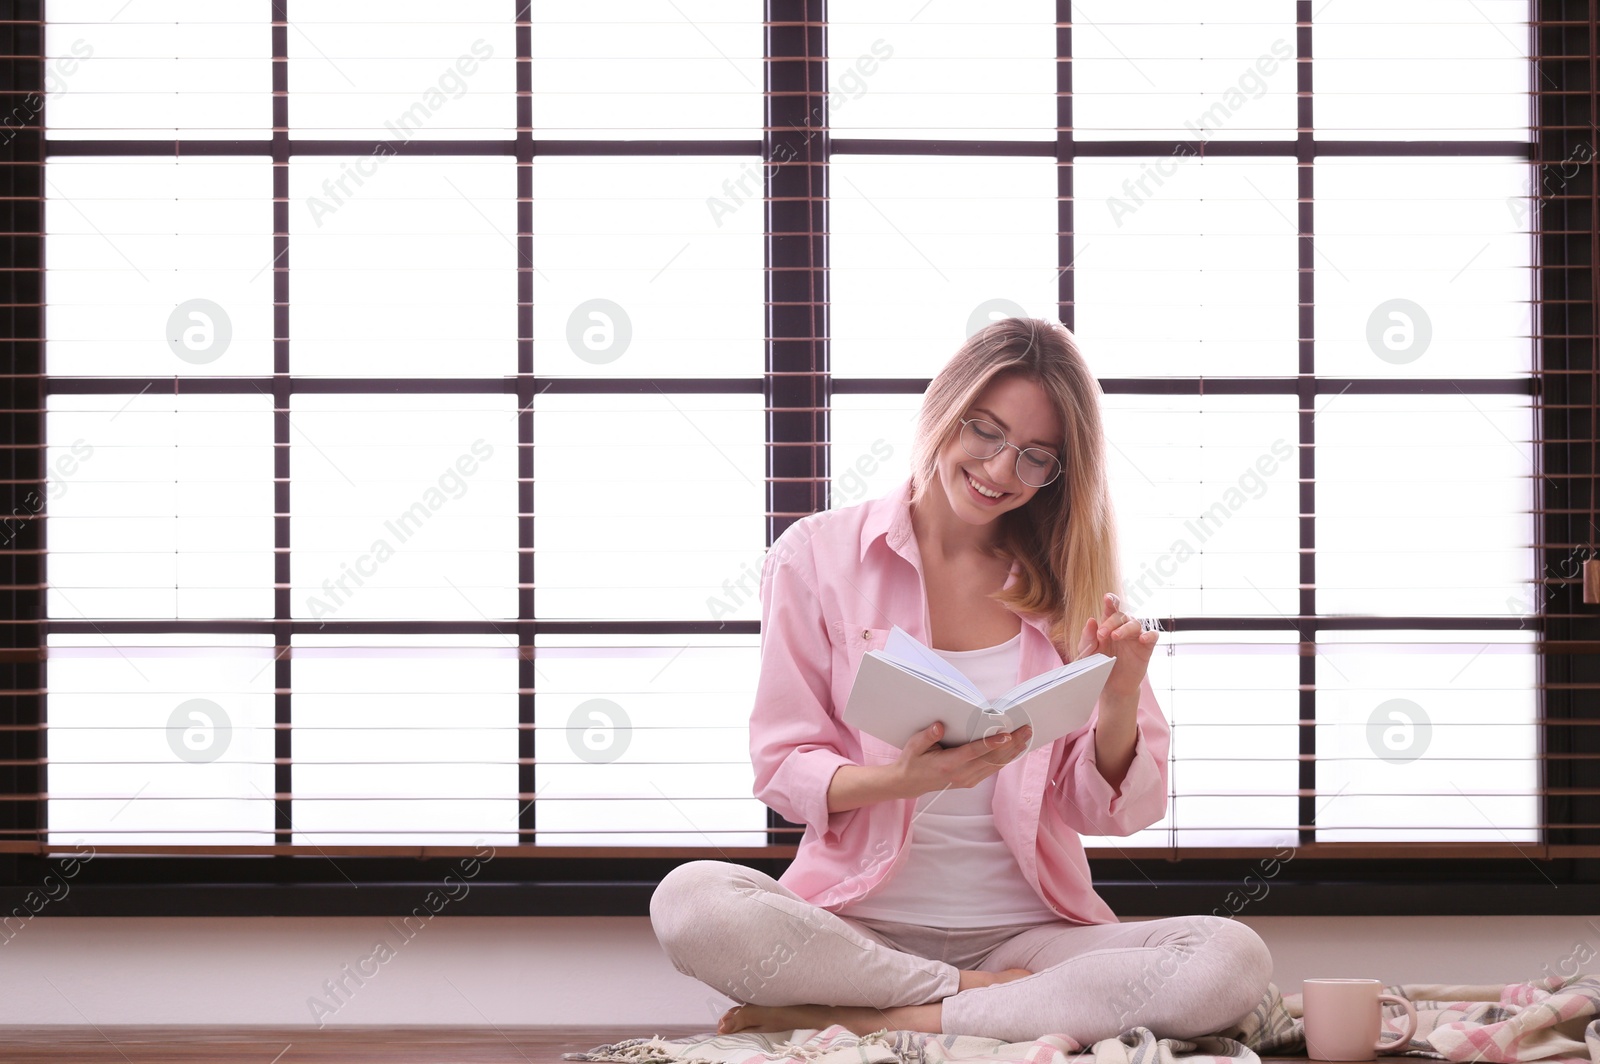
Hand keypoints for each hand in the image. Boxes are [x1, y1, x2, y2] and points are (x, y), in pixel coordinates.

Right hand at [891, 720, 1033, 799]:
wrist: (909, 783)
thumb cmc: (912, 761)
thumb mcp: (913, 746)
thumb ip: (927, 737)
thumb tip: (939, 726)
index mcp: (948, 765)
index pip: (974, 753)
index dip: (991, 743)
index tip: (1007, 735)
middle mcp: (961, 774)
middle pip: (991, 759)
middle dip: (1011, 744)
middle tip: (1026, 730)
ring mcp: (967, 780)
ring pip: (995, 765)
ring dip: (1012, 752)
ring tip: (1026, 738)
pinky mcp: (970, 781)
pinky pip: (992, 769)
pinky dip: (1005, 759)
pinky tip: (1014, 750)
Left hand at [1074, 592, 1157, 698]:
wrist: (1112, 686)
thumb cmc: (1100, 665)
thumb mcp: (1088, 652)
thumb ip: (1088, 637)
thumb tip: (1091, 621)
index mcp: (1109, 626)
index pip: (1111, 609)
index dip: (1111, 601)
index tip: (1107, 598)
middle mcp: (1123, 628)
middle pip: (1121, 616)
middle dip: (1110, 622)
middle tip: (1101, 634)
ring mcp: (1136, 637)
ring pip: (1135, 623)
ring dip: (1125, 628)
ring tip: (1114, 636)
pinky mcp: (1146, 648)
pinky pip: (1153, 635)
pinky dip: (1149, 635)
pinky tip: (1143, 638)